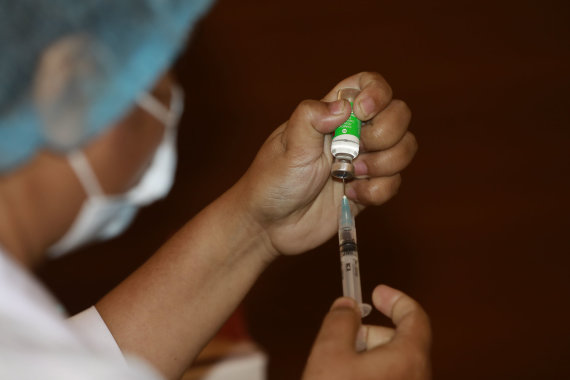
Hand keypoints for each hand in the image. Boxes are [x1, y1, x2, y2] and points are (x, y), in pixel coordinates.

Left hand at [236, 72, 416, 255]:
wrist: (271, 226)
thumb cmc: (272, 181)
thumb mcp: (288, 146)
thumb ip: (311, 117)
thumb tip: (343, 106)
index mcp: (332, 114)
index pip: (370, 84)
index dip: (377, 93)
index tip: (363, 113)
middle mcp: (354, 133)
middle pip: (399, 114)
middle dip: (385, 134)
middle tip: (354, 152)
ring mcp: (364, 162)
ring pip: (405, 148)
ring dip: (383, 164)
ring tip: (349, 176)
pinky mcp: (369, 190)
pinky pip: (394, 183)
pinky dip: (376, 192)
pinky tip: (349, 196)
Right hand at [302, 285, 430, 379]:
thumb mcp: (330, 353)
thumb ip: (340, 321)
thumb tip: (347, 306)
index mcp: (408, 358)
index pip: (416, 316)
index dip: (396, 299)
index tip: (378, 292)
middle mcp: (417, 376)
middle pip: (402, 340)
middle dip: (371, 331)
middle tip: (344, 337)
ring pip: (394, 362)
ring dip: (368, 354)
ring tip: (340, 365)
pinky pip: (390, 377)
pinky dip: (371, 371)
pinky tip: (346, 377)